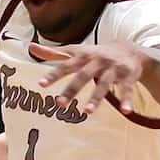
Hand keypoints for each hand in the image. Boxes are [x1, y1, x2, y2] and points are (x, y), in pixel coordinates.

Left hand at [30, 41, 146, 113]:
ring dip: (96, 97)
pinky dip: (126, 100)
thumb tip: (30, 47)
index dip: (54, 74)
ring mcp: (113, 68)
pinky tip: (125, 111)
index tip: (41, 85)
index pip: (66, 65)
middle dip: (72, 89)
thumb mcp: (76, 51)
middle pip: (83, 75)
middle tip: (59, 104)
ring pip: (104, 84)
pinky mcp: (128, 76)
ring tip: (88, 112)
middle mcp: (97, 61)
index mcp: (83, 55)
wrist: (129, 49)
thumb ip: (54, 53)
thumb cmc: (96, 53)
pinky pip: (127, 89)